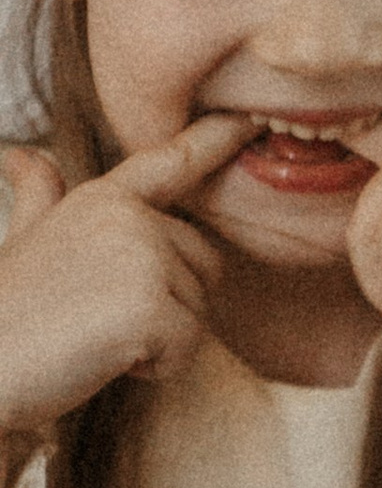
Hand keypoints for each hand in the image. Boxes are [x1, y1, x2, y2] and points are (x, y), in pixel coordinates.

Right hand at [0, 119, 247, 440]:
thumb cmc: (8, 312)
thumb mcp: (24, 238)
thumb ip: (40, 196)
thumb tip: (23, 155)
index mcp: (102, 198)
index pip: (171, 163)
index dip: (215, 139)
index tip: (252, 120)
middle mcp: (128, 217)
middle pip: (204, 262)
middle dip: (169, 303)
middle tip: (99, 316)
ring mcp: (142, 257)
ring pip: (199, 310)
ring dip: (159, 339)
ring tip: (96, 335)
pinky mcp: (151, 307)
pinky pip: (188, 348)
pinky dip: (155, 367)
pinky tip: (105, 358)